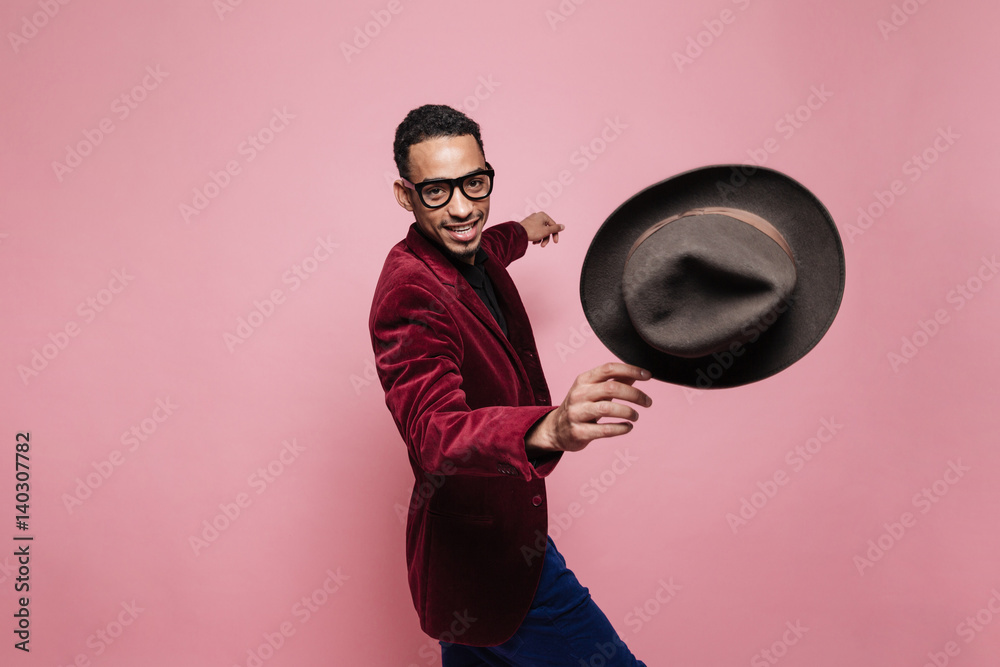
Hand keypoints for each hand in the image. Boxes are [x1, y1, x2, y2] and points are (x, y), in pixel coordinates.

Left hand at [519, 211, 563, 246]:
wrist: (518, 234)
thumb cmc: (532, 231)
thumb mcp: (546, 231)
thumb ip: (555, 229)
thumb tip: (563, 226)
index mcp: (543, 215)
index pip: (553, 225)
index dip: (555, 234)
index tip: (555, 242)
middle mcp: (537, 216)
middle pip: (546, 228)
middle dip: (546, 238)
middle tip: (543, 246)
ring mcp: (532, 220)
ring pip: (541, 230)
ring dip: (541, 238)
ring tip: (536, 243)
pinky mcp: (527, 225)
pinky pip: (535, 231)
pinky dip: (536, 237)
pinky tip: (533, 242)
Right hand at [526, 363, 652, 453]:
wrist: (556, 429)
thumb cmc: (581, 406)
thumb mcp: (593, 390)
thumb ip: (615, 381)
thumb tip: (638, 374)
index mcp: (583, 380)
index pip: (609, 368)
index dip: (630, 369)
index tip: (648, 375)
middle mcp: (579, 394)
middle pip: (611, 388)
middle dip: (635, 394)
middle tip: (648, 402)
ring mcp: (577, 413)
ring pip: (608, 409)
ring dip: (628, 412)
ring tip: (636, 416)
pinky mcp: (578, 432)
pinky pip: (604, 430)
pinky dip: (620, 428)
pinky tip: (628, 427)